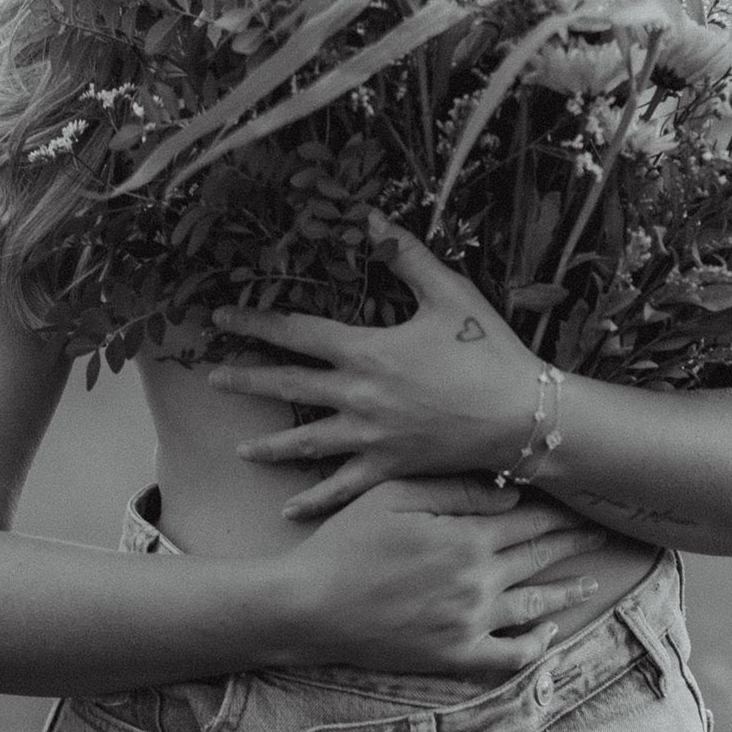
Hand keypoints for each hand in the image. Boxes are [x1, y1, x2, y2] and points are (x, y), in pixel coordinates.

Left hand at [204, 219, 540, 518]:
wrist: (521, 415)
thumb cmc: (488, 351)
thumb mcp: (448, 293)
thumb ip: (406, 256)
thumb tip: (370, 219)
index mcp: (366, 351)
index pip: (297, 332)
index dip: (257, 322)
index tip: (223, 317)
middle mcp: (358, 396)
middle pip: (289, 386)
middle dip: (246, 378)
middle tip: (210, 376)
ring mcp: (371, 438)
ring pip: (307, 442)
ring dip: (270, 445)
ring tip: (242, 449)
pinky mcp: (390, 468)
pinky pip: (343, 488)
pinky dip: (315, 501)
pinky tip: (289, 512)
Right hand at [284, 476, 639, 680]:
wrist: (310, 605)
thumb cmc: (346, 541)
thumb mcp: (395, 495)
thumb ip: (456, 491)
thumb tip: (509, 494)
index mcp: (466, 539)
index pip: (529, 522)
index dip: (561, 512)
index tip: (586, 503)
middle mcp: (478, 583)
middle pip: (539, 558)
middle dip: (574, 543)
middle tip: (603, 533)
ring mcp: (468, 624)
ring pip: (533, 607)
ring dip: (566, 592)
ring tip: (591, 582)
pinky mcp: (452, 657)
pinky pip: (507, 658)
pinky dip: (534, 647)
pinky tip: (548, 635)